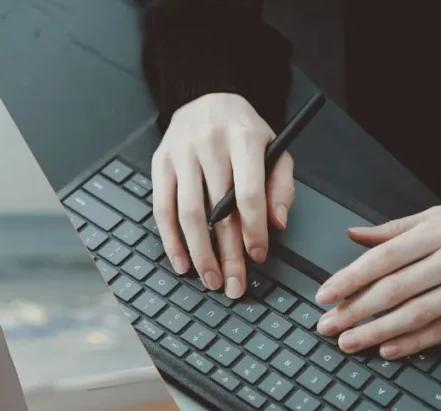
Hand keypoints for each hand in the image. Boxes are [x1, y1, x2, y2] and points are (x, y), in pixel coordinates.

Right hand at [151, 92, 294, 298]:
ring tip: (210, 279)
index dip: (253, 230)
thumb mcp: (275, 148)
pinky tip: (181, 262)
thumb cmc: (243, 131)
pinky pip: (161, 209)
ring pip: (188, 214)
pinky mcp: (160, 164)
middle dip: (227, 254)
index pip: (247, 193)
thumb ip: (281, 186)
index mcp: (243, 139)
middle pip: (217, 211)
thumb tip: (277, 223)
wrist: (206, 97)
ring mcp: (181, 155)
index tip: (258, 256)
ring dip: (199, 253)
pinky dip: (171, 240)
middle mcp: (209, 145)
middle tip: (234, 284)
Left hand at [315, 203, 440, 358]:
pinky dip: (416, 342)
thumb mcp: (434, 216)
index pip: (384, 258)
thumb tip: (352, 235)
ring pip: (419, 314)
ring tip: (350, 342)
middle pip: (396, 289)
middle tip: (328, 326)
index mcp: (438, 231)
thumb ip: (392, 230)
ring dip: (379, 331)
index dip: (351, 279)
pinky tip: (389, 349)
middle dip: (357, 311)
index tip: (325, 296)